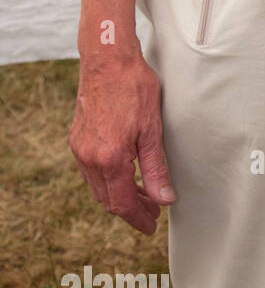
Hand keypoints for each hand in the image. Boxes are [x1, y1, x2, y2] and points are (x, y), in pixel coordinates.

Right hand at [68, 53, 175, 234]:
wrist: (107, 60)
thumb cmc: (134, 88)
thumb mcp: (152, 130)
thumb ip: (155, 169)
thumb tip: (164, 199)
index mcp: (109, 159)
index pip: (123, 203)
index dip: (138, 218)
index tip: (151, 226)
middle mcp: (89, 158)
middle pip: (108, 200)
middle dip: (131, 209)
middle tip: (153, 211)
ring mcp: (80, 149)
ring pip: (98, 187)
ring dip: (119, 195)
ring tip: (143, 193)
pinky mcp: (77, 139)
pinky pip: (91, 171)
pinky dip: (108, 179)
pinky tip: (125, 173)